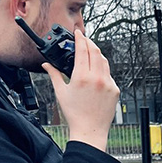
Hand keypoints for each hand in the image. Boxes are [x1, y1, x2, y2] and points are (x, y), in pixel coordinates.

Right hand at [43, 29, 119, 150]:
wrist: (90, 130)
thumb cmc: (74, 114)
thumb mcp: (61, 92)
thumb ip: (54, 75)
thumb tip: (46, 64)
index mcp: (81, 77)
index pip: (82, 50)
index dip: (80, 38)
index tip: (78, 33)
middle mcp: (96, 78)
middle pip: (96, 51)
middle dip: (90, 42)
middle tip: (85, 39)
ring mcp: (108, 83)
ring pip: (104, 61)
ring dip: (97, 54)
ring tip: (90, 53)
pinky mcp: (115, 89)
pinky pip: (109, 74)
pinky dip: (102, 69)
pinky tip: (96, 72)